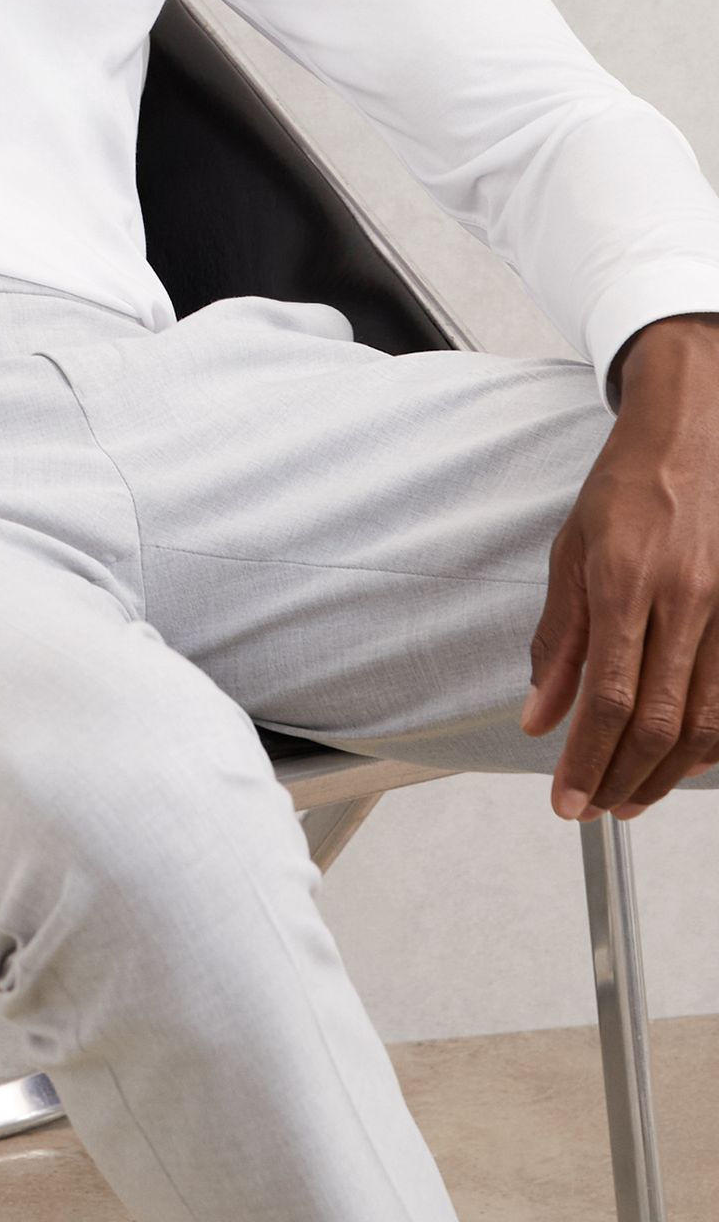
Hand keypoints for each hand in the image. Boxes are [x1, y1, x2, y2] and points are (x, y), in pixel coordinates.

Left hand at [520, 313, 718, 818]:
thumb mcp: (571, 552)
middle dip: (623, 779)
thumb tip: (539, 714)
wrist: (692, 432)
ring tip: (628, 797)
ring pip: (706, 721)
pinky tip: (678, 759)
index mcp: (627, 581)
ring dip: (665, 773)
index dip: (589, 760)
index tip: (566, 798)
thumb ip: (558, 639)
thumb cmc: (626, 486)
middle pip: (661, 722)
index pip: (612, 698)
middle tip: (592, 809)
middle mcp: (685, 601)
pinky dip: (707, 742)